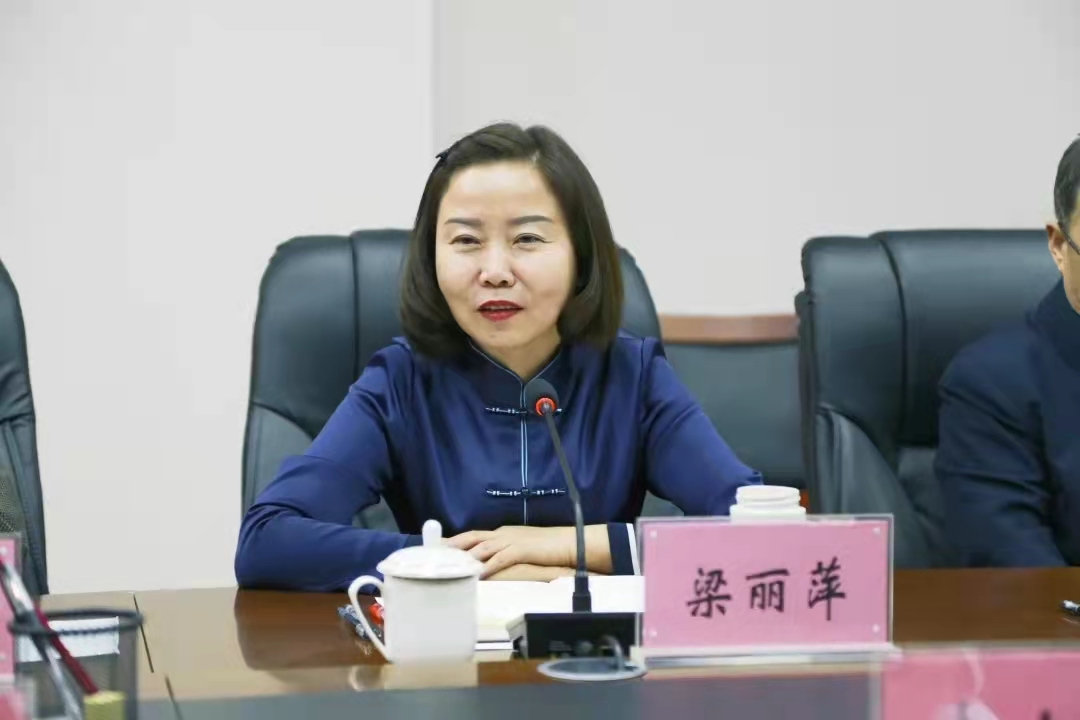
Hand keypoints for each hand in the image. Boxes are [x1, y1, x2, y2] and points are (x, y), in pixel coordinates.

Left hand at [447, 526, 574, 578]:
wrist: (569, 542)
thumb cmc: (547, 547)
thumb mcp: (522, 547)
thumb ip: (506, 552)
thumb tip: (490, 564)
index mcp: (503, 532)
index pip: (475, 536)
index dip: (457, 542)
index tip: (442, 549)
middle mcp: (503, 534)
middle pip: (472, 537)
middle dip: (454, 546)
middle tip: (437, 555)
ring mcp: (511, 540)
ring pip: (482, 547)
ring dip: (466, 557)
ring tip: (451, 566)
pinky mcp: (521, 550)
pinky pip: (499, 558)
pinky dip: (487, 566)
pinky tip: (478, 575)